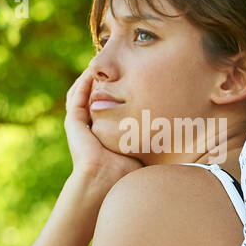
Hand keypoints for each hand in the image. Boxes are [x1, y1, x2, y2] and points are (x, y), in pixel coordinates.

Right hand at [63, 62, 142, 192]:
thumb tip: (173, 129)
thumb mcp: (140, 147)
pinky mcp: (73, 123)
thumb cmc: (127, 169)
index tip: (126, 79)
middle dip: (100, 82)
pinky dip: (81, 84)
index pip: (107, 108)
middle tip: (110, 68)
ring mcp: (80, 125)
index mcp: (104, 134)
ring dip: (88, 80)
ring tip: (97, 66)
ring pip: (81, 95)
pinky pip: (76, 97)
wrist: (106, 179)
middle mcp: (91, 129)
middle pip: (93, 98)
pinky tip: (89, 74)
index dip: (114, 93)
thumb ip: (148, 137)